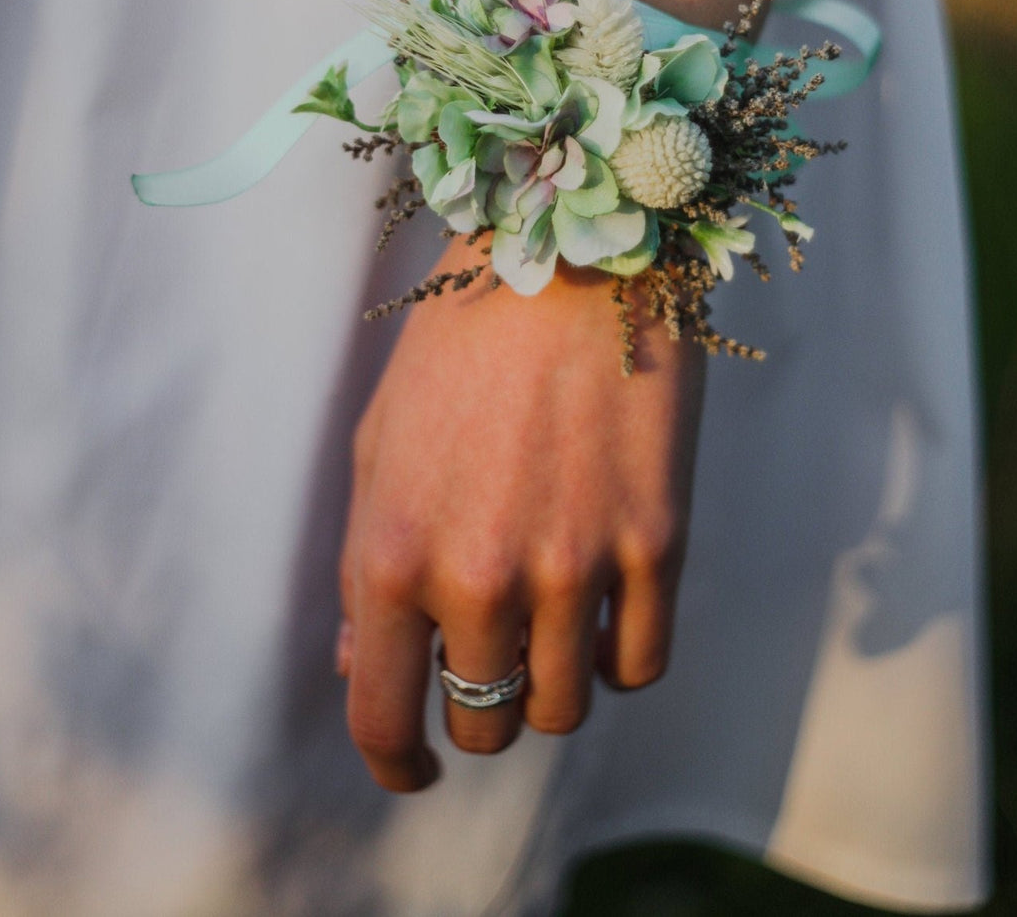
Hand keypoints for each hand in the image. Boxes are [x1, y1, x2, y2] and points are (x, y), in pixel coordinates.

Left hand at [336, 234, 705, 791]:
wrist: (567, 251)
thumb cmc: (458, 341)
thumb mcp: (379, 445)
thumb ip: (364, 567)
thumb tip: (359, 663)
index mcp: (392, 553)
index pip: (382, 718)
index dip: (396, 763)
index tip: (415, 765)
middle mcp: (480, 576)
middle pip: (485, 722)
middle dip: (478, 702)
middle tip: (488, 650)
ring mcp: (576, 566)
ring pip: (564, 707)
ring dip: (549, 682)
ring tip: (548, 619)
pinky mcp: (656, 543)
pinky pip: (641, 665)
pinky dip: (618, 657)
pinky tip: (604, 609)